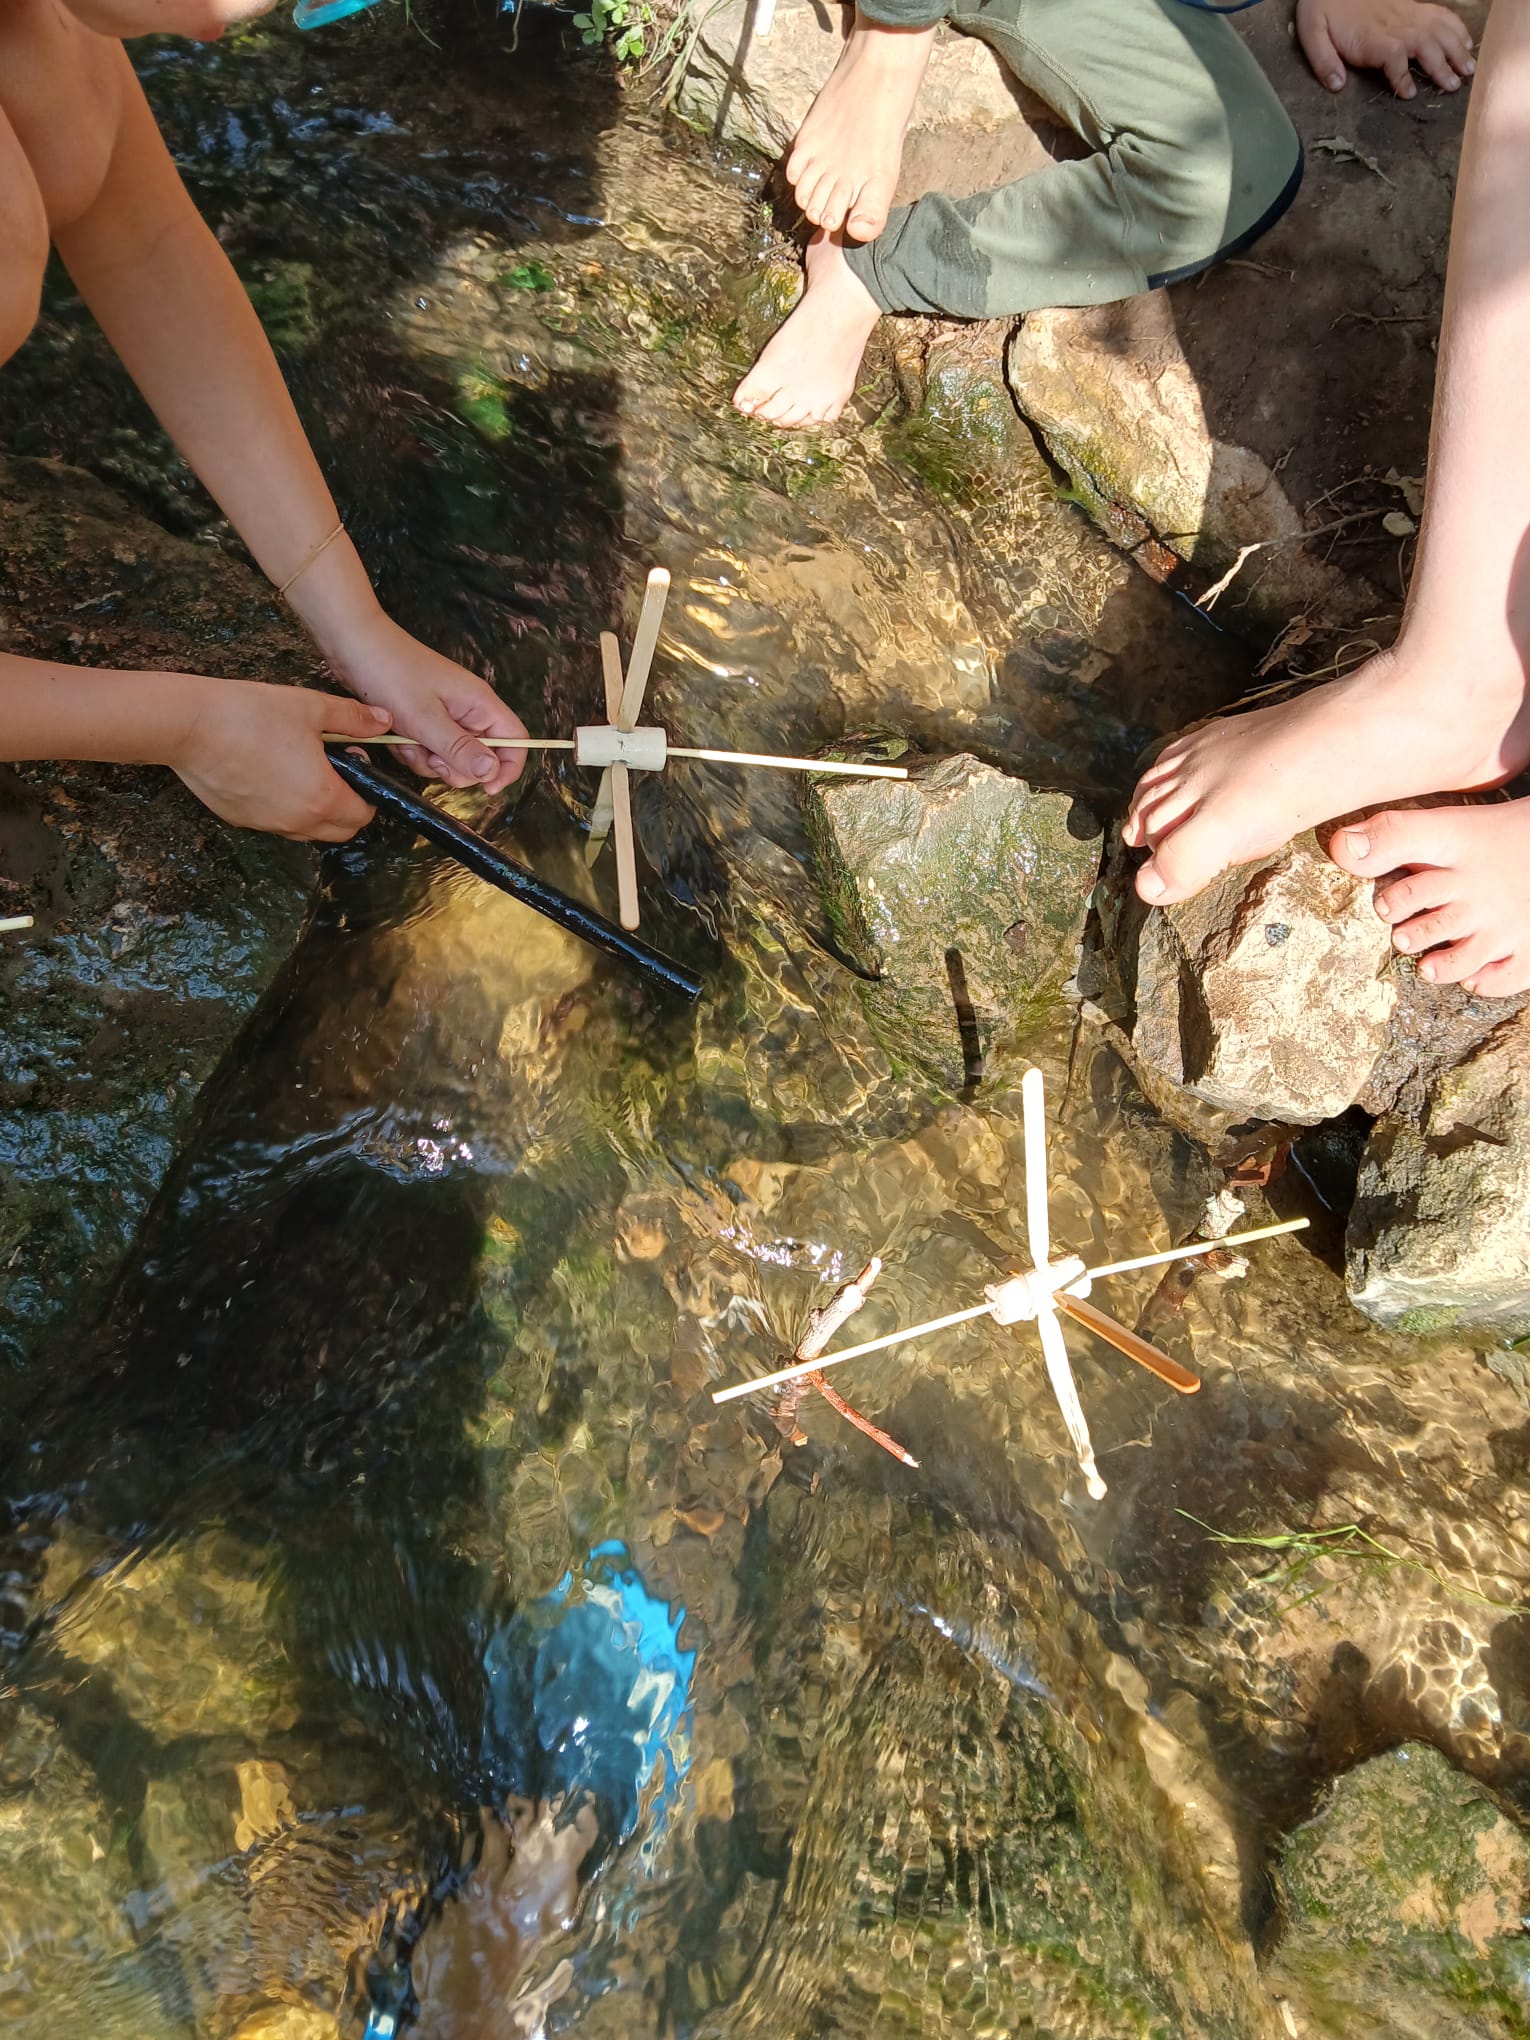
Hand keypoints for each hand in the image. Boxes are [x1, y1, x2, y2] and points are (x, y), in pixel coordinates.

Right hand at [169, 681, 388, 840]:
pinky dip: (285, 808)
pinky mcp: (241, 820)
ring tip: (301, 768)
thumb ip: (353, 719)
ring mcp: (266, 824)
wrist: (189, 725)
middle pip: (340, 831)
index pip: (363, 815)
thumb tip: (382, 722)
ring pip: (307, 831)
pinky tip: (272, 774)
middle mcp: (297, 822)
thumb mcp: (312, 708)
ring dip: (316, 810)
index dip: (368, 792)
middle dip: (347, 806)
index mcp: (322, 798)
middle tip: (334, 769)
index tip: (355, 765)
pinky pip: (276, 823)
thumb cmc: (250, 714)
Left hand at [325, 614, 528, 795]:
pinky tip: (394, 734)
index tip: (487, 789)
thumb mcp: (425, 719)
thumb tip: (491, 771)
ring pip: (449, 759)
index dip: (507, 768)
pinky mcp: (424, 721)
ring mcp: (445, 717)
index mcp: (480, 704)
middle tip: (429, 754)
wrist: (354, 646)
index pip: (515, 741)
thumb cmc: (391, 673)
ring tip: (404, 737)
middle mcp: (468, 711)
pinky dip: (410, 750)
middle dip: (453, 766)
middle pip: (480, 758)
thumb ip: (459, 748)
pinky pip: (426, 751)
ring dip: (425, 758)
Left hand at [1296, 0, 1473, 94]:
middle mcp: (1394, 24)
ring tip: (1469, 69)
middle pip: (1424, 42)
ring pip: (1437, 29)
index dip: (1402, 74)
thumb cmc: (1322, 8)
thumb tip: (1337, 85)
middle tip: (1454, 86)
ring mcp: (1406, 14)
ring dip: (1456, 48)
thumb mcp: (1311, 32)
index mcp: (1370, 35)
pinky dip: (1456, 27)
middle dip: (1441, 64)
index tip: (1408, 93)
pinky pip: (1439, 14)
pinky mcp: (1412, 7)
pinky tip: (1467, 42)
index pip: (1393, 54)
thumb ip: (1323, 60)